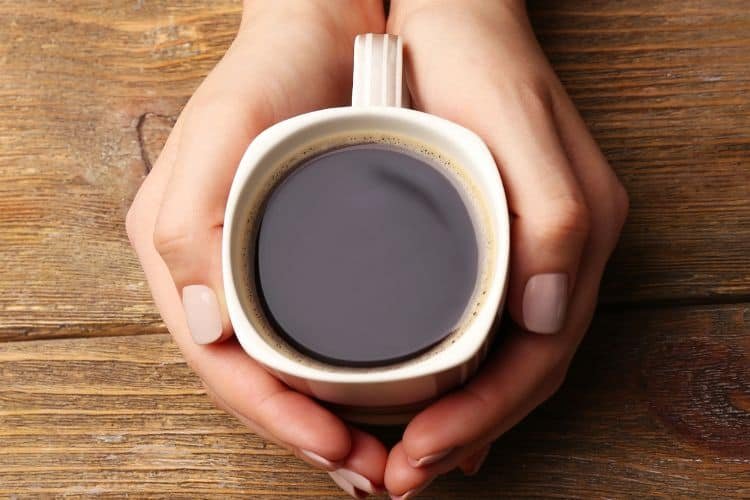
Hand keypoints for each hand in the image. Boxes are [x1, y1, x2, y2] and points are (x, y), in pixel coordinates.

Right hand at [126, 1, 388, 496]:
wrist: (320, 27)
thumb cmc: (271, 73)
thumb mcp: (224, 129)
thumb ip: (192, 226)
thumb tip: (204, 328)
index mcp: (184, 256)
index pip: (225, 364)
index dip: (277, 418)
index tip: (338, 451)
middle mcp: (217, 273)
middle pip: (256, 380)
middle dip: (309, 436)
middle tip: (370, 474)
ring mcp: (258, 269)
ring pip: (287, 369)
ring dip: (328, 420)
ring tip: (378, 456)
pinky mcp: (299, 258)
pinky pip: (313, 336)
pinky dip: (343, 379)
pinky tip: (379, 398)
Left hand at [384, 1, 628, 495]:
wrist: (452, 11)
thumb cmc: (477, 60)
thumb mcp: (517, 125)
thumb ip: (551, 221)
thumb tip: (546, 321)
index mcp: (571, 237)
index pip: (536, 359)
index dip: (482, 417)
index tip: (421, 454)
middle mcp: (556, 255)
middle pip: (522, 373)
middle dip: (465, 434)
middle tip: (400, 475)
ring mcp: (528, 251)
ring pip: (503, 360)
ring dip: (461, 418)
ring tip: (408, 456)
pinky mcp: (495, 240)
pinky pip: (485, 328)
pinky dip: (458, 378)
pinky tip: (427, 400)